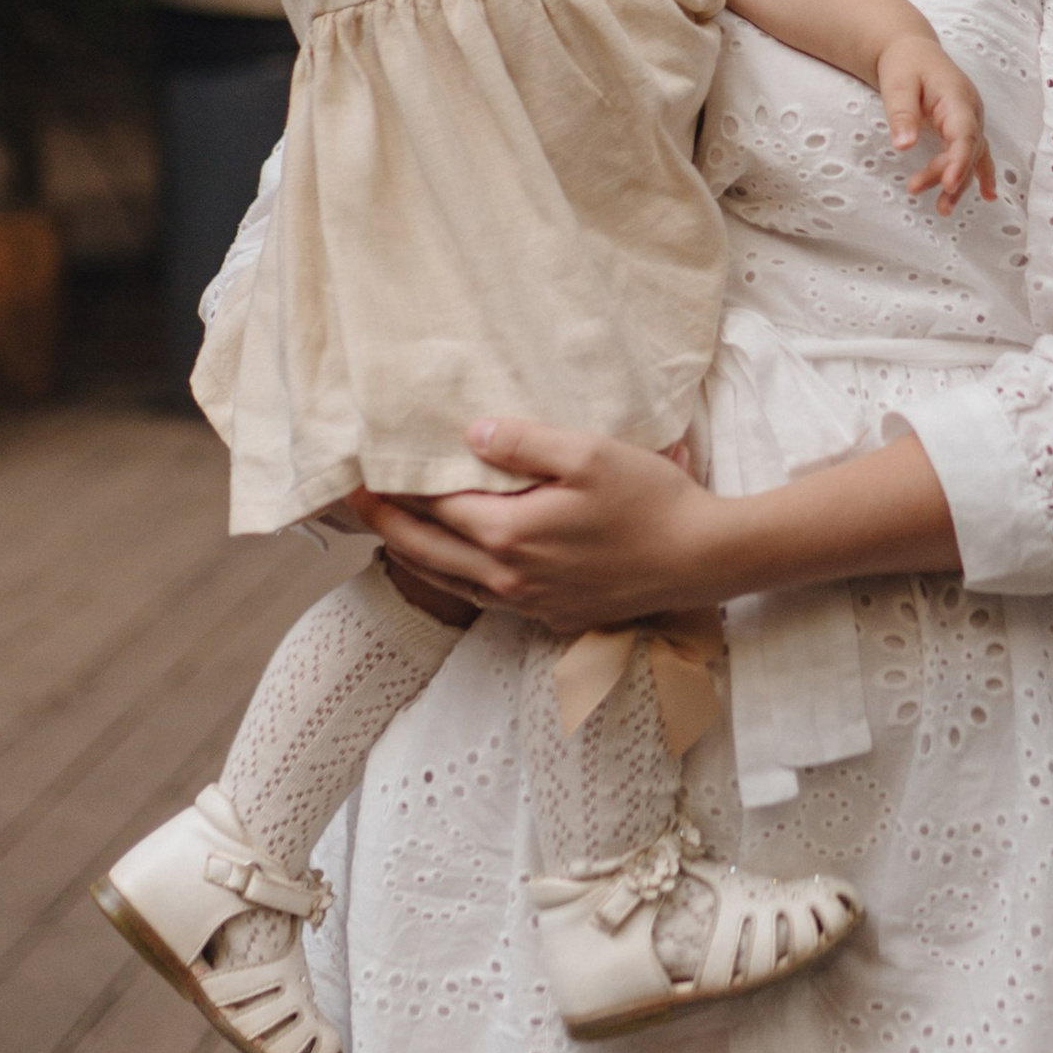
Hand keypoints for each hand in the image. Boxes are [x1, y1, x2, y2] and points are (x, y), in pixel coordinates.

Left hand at [357, 419, 728, 630]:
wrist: (698, 559)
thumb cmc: (649, 501)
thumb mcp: (588, 453)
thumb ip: (524, 442)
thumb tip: (469, 436)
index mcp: (511, 534)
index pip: (436, 508)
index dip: (398, 489)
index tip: (365, 473)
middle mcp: (509, 576)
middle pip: (428, 552)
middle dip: (387, 525)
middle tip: (355, 503)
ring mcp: (528, 603)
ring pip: (450, 582)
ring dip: (413, 556)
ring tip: (390, 534)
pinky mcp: (550, 617)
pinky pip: (484, 599)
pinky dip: (454, 579)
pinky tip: (455, 567)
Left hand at [877, 37, 995, 210]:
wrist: (912, 49)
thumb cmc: (905, 64)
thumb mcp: (897, 85)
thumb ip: (902, 115)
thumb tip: (904, 147)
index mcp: (957, 98)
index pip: (964, 134)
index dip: (959, 161)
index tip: (949, 184)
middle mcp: (970, 110)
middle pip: (968, 150)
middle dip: (949, 176)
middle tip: (916, 189)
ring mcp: (971, 118)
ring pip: (972, 155)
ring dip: (960, 182)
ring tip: (943, 209)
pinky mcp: (964, 126)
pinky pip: (975, 152)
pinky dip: (979, 174)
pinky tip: (987, 196)